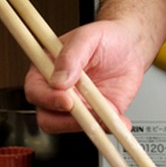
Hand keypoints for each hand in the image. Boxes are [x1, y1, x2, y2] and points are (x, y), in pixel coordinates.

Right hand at [24, 19, 148, 132]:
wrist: (131, 45)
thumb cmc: (105, 37)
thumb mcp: (88, 37)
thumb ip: (72, 55)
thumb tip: (58, 80)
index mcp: (47, 70)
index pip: (35, 91)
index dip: (47, 99)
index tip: (66, 99)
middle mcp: (58, 92)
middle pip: (48, 118)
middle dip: (67, 120)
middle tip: (88, 112)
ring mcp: (77, 106)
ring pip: (72, 127)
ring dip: (90, 125)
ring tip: (109, 112)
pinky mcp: (96, 115)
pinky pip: (98, 129)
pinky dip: (109, 129)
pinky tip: (120, 121)